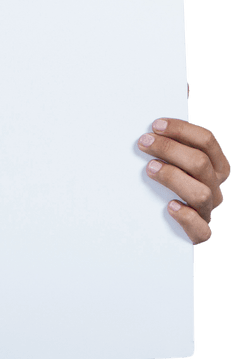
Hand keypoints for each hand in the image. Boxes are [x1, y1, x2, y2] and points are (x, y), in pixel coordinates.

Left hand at [138, 119, 228, 243]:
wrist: (162, 229)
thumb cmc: (165, 185)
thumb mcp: (171, 162)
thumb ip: (169, 148)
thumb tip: (151, 129)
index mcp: (214, 166)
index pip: (206, 141)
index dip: (181, 130)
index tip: (155, 125)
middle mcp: (214, 186)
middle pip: (200, 162)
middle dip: (170, 148)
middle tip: (144, 142)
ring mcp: (207, 210)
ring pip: (200, 192)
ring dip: (174, 177)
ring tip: (150, 168)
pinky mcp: (199, 232)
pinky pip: (201, 229)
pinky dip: (186, 217)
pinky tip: (170, 206)